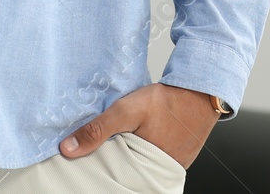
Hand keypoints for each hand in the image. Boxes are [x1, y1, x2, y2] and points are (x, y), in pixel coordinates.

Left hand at [58, 82, 219, 169]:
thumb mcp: (127, 110)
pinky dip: (141, 149)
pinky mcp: (174, 159)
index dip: (98, 168)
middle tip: (103, 147)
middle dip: (112, 161)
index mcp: (143, 169)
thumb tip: (68, 148)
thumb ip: (98, 129)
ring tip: (120, 140)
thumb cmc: (168, 102)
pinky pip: (151, 158)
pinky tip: (136, 137)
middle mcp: (156, 173)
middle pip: (124, 173)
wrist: (201, 93)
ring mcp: (167, 167)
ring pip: (137, 165)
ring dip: (127, 154)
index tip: (85, 160)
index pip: (111, 177)